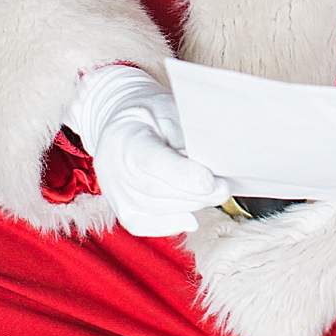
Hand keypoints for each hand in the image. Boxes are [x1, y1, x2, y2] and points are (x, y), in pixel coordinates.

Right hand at [68, 64, 230, 236]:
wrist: (125, 124)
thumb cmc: (153, 116)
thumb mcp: (171, 111)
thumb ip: (186, 137)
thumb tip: (209, 169)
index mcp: (124, 135)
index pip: (151, 160)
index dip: (182, 174)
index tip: (210, 182)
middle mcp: (111, 166)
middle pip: (156, 190)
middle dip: (195, 194)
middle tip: (223, 187)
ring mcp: (112, 190)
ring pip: (155, 210)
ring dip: (189, 205)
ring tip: (209, 193)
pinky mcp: (120, 208)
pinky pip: (145, 225)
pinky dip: (171, 223)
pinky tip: (189, 217)